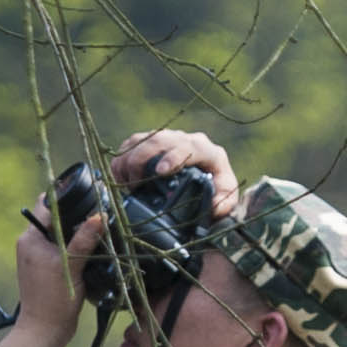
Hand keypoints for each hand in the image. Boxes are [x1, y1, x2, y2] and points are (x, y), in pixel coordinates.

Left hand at [13, 203, 103, 339]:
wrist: (45, 331)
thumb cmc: (54, 301)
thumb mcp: (71, 267)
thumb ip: (84, 240)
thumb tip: (99, 216)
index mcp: (31, 238)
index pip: (48, 205)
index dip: (67, 199)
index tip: (89, 198)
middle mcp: (30, 243)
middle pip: (55, 217)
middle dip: (75, 216)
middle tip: (97, 218)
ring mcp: (37, 255)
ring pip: (59, 232)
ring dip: (75, 233)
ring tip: (95, 234)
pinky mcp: (45, 266)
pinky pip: (60, 247)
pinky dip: (73, 246)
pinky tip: (88, 251)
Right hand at [111, 128, 241, 217]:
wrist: (209, 177)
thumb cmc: (218, 187)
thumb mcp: (227, 197)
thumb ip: (224, 205)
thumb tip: (213, 208)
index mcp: (207, 151)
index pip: (189, 147)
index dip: (173, 157)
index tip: (161, 172)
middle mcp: (185, 140)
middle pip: (158, 140)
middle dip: (141, 160)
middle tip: (134, 184)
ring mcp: (166, 139)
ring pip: (141, 139)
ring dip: (128, 160)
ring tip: (126, 184)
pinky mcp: (150, 142)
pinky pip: (130, 144)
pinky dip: (121, 159)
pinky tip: (119, 178)